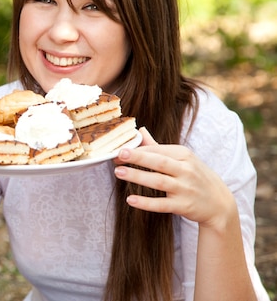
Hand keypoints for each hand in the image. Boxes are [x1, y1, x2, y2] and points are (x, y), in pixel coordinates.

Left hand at [113, 127, 236, 228]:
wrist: (219, 203)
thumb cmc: (195, 176)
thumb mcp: (182, 158)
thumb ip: (158, 147)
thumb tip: (139, 131)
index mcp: (184, 155)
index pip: (158, 150)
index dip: (137, 150)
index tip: (118, 150)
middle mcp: (186, 170)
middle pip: (159, 162)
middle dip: (138, 157)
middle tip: (119, 154)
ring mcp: (185, 188)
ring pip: (159, 181)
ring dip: (138, 176)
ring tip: (119, 172)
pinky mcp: (183, 206)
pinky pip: (162, 204)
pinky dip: (146, 203)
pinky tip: (130, 200)